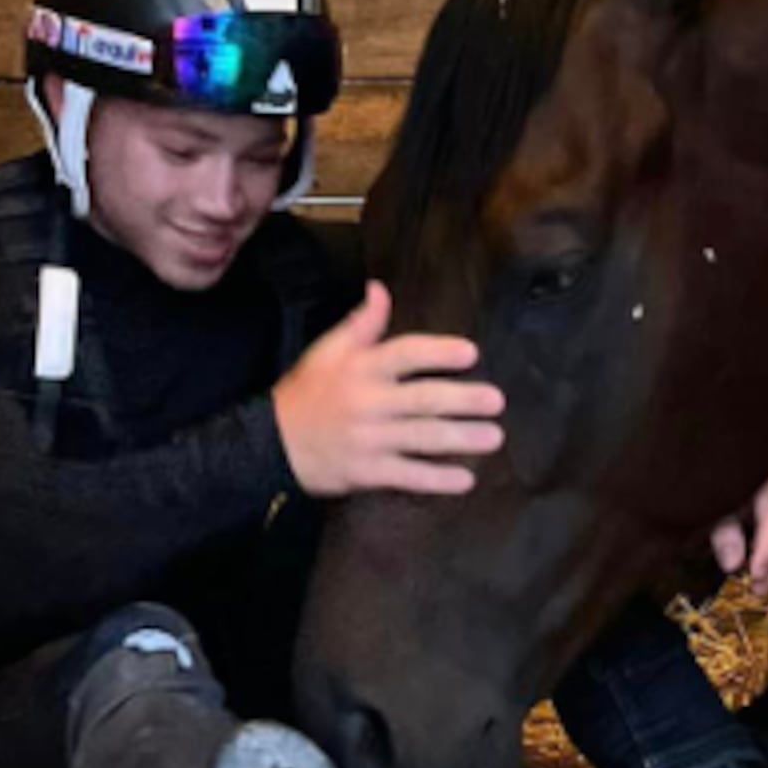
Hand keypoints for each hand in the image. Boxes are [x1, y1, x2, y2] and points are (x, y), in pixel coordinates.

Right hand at [273, 281, 505, 497]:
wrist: (271, 443)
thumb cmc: (308, 392)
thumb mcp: (327, 350)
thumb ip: (361, 323)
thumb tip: (380, 288)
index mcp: (360, 367)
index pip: (405, 354)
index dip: (439, 352)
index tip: (470, 353)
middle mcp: (367, 402)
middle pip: (423, 399)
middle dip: (463, 400)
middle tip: (496, 401)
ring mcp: (369, 439)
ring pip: (422, 438)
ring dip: (461, 439)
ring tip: (493, 437)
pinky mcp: (367, 471)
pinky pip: (408, 476)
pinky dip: (437, 479)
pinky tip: (466, 479)